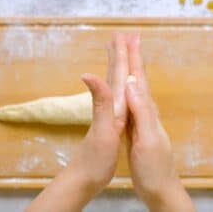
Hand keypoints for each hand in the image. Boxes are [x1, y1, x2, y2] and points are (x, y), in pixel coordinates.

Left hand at [25, 33, 128, 211]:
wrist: (85, 176)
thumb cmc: (96, 157)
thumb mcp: (102, 130)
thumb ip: (100, 103)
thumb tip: (89, 73)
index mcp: (113, 105)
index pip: (118, 74)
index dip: (123, 55)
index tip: (126, 36)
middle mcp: (109, 106)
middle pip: (115, 75)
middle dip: (120, 55)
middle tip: (123, 37)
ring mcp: (109, 114)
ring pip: (114, 85)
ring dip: (118, 67)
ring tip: (119, 54)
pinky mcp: (111, 123)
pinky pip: (116, 98)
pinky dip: (119, 86)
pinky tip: (120, 86)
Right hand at [125, 33, 194, 211]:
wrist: (157, 186)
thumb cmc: (154, 165)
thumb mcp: (148, 138)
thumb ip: (142, 111)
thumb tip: (132, 81)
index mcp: (147, 110)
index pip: (140, 79)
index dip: (134, 58)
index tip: (128, 39)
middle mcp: (144, 111)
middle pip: (137, 80)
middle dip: (131, 59)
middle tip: (125, 40)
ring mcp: (139, 120)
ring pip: (132, 90)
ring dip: (127, 72)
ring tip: (122, 59)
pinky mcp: (133, 129)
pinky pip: (127, 104)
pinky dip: (123, 92)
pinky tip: (121, 90)